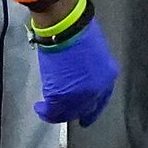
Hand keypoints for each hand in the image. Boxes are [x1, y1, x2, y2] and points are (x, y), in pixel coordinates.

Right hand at [32, 7, 117, 126]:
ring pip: (67, 113)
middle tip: (60, 114)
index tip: (85, 118)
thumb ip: (90, 71)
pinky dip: (44, 111)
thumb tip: (80, 77)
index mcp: (107, 78)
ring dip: (56, 113)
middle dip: (72, 112)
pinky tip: (39, 107)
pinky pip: (53, 111)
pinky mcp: (61, 96)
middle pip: (84, 109)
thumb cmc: (80, 33)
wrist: (67, 29)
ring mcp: (79, 95)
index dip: (92, 110)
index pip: (101, 100)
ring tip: (45, 109)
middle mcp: (96, 90)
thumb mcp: (94, 54)